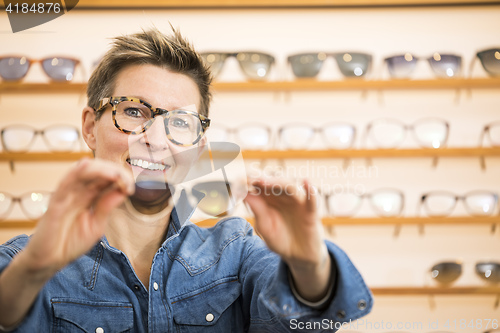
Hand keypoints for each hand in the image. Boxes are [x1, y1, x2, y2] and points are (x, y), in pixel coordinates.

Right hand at [21, 158, 134, 277]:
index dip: (121, 178)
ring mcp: (66, 195)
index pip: (106, 179)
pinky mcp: (55, 203)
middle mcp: (78, 192)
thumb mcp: (96, 225)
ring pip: (82, 173)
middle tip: (127, 181)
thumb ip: (106, 207)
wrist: (50, 260)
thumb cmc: (71, 242)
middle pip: (97, 172)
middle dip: (115, 172)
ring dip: (100, 170)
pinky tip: (85, 165)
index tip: (131, 188)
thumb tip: (123, 190)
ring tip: (115, 174)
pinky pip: (64, 184)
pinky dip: (74, 173)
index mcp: (90, 196)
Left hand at [244, 177, 330, 301]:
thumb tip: (245, 194)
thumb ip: (257, 211)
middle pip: (273, 183)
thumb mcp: (265, 227)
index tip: (237, 181)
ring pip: (289, 187)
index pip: (259, 185)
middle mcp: (283, 196)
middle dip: (261, 179)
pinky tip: (307, 182)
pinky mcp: (310, 212)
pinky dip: (311, 191)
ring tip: (265, 181)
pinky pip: (312, 199)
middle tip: (249, 179)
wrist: (298, 256)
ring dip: (278, 182)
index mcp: (269, 199)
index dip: (249, 181)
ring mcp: (297, 202)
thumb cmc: (279, 239)